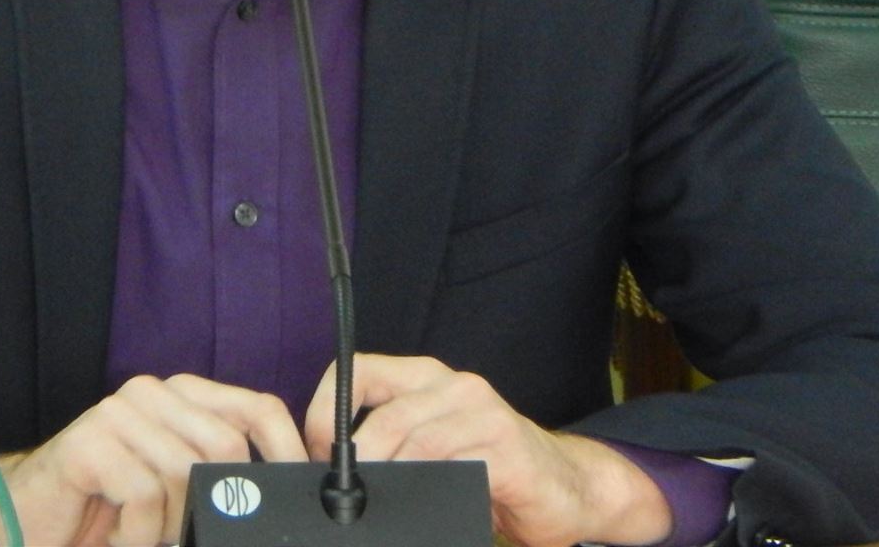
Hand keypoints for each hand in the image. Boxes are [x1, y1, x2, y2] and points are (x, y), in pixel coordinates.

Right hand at [0, 372, 304, 546]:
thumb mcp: (175, 493)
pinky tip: (115, 537)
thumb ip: (217, 478)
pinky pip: (144, 492)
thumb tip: (284, 488)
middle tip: (173, 532)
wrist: (21, 525)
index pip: (258, 408)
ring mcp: (117, 413)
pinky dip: (138, 533)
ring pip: (185, 474)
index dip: (286, 453)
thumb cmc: (102, 515)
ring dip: (167, 528)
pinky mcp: (89, 442)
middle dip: (211, 507)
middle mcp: (151, 393)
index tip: (299, 493)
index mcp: (181, 396)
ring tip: (137, 535)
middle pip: (225, 447)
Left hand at [304, 354, 671, 546]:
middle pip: (383, 417)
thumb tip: (324, 470)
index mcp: (425, 378)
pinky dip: (429, 491)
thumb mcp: (430, 448)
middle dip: (354, 464)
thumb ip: (391, 445)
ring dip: (388, 481)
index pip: (357, 371)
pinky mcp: (507, 445)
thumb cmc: (489, 469)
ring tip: (374, 507)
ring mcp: (482, 412)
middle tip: (341, 497)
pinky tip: (422, 508)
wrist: (565, 487)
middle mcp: (453, 385)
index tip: (313, 456)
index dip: (325, 411)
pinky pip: (455, 465)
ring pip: (415, 442)